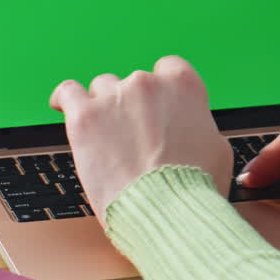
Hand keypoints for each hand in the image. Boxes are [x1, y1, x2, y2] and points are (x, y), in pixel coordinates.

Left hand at [49, 56, 231, 224]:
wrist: (168, 212)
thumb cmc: (195, 188)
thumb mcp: (217, 148)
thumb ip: (200, 125)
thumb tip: (192, 128)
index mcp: (184, 85)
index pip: (168, 67)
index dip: (161, 88)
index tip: (156, 104)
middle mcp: (149, 83)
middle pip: (134, 82)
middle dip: (133, 106)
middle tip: (135, 137)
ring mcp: (115, 97)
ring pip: (102, 89)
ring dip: (104, 108)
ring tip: (106, 138)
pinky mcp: (85, 116)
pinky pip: (67, 92)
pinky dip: (64, 98)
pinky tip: (63, 106)